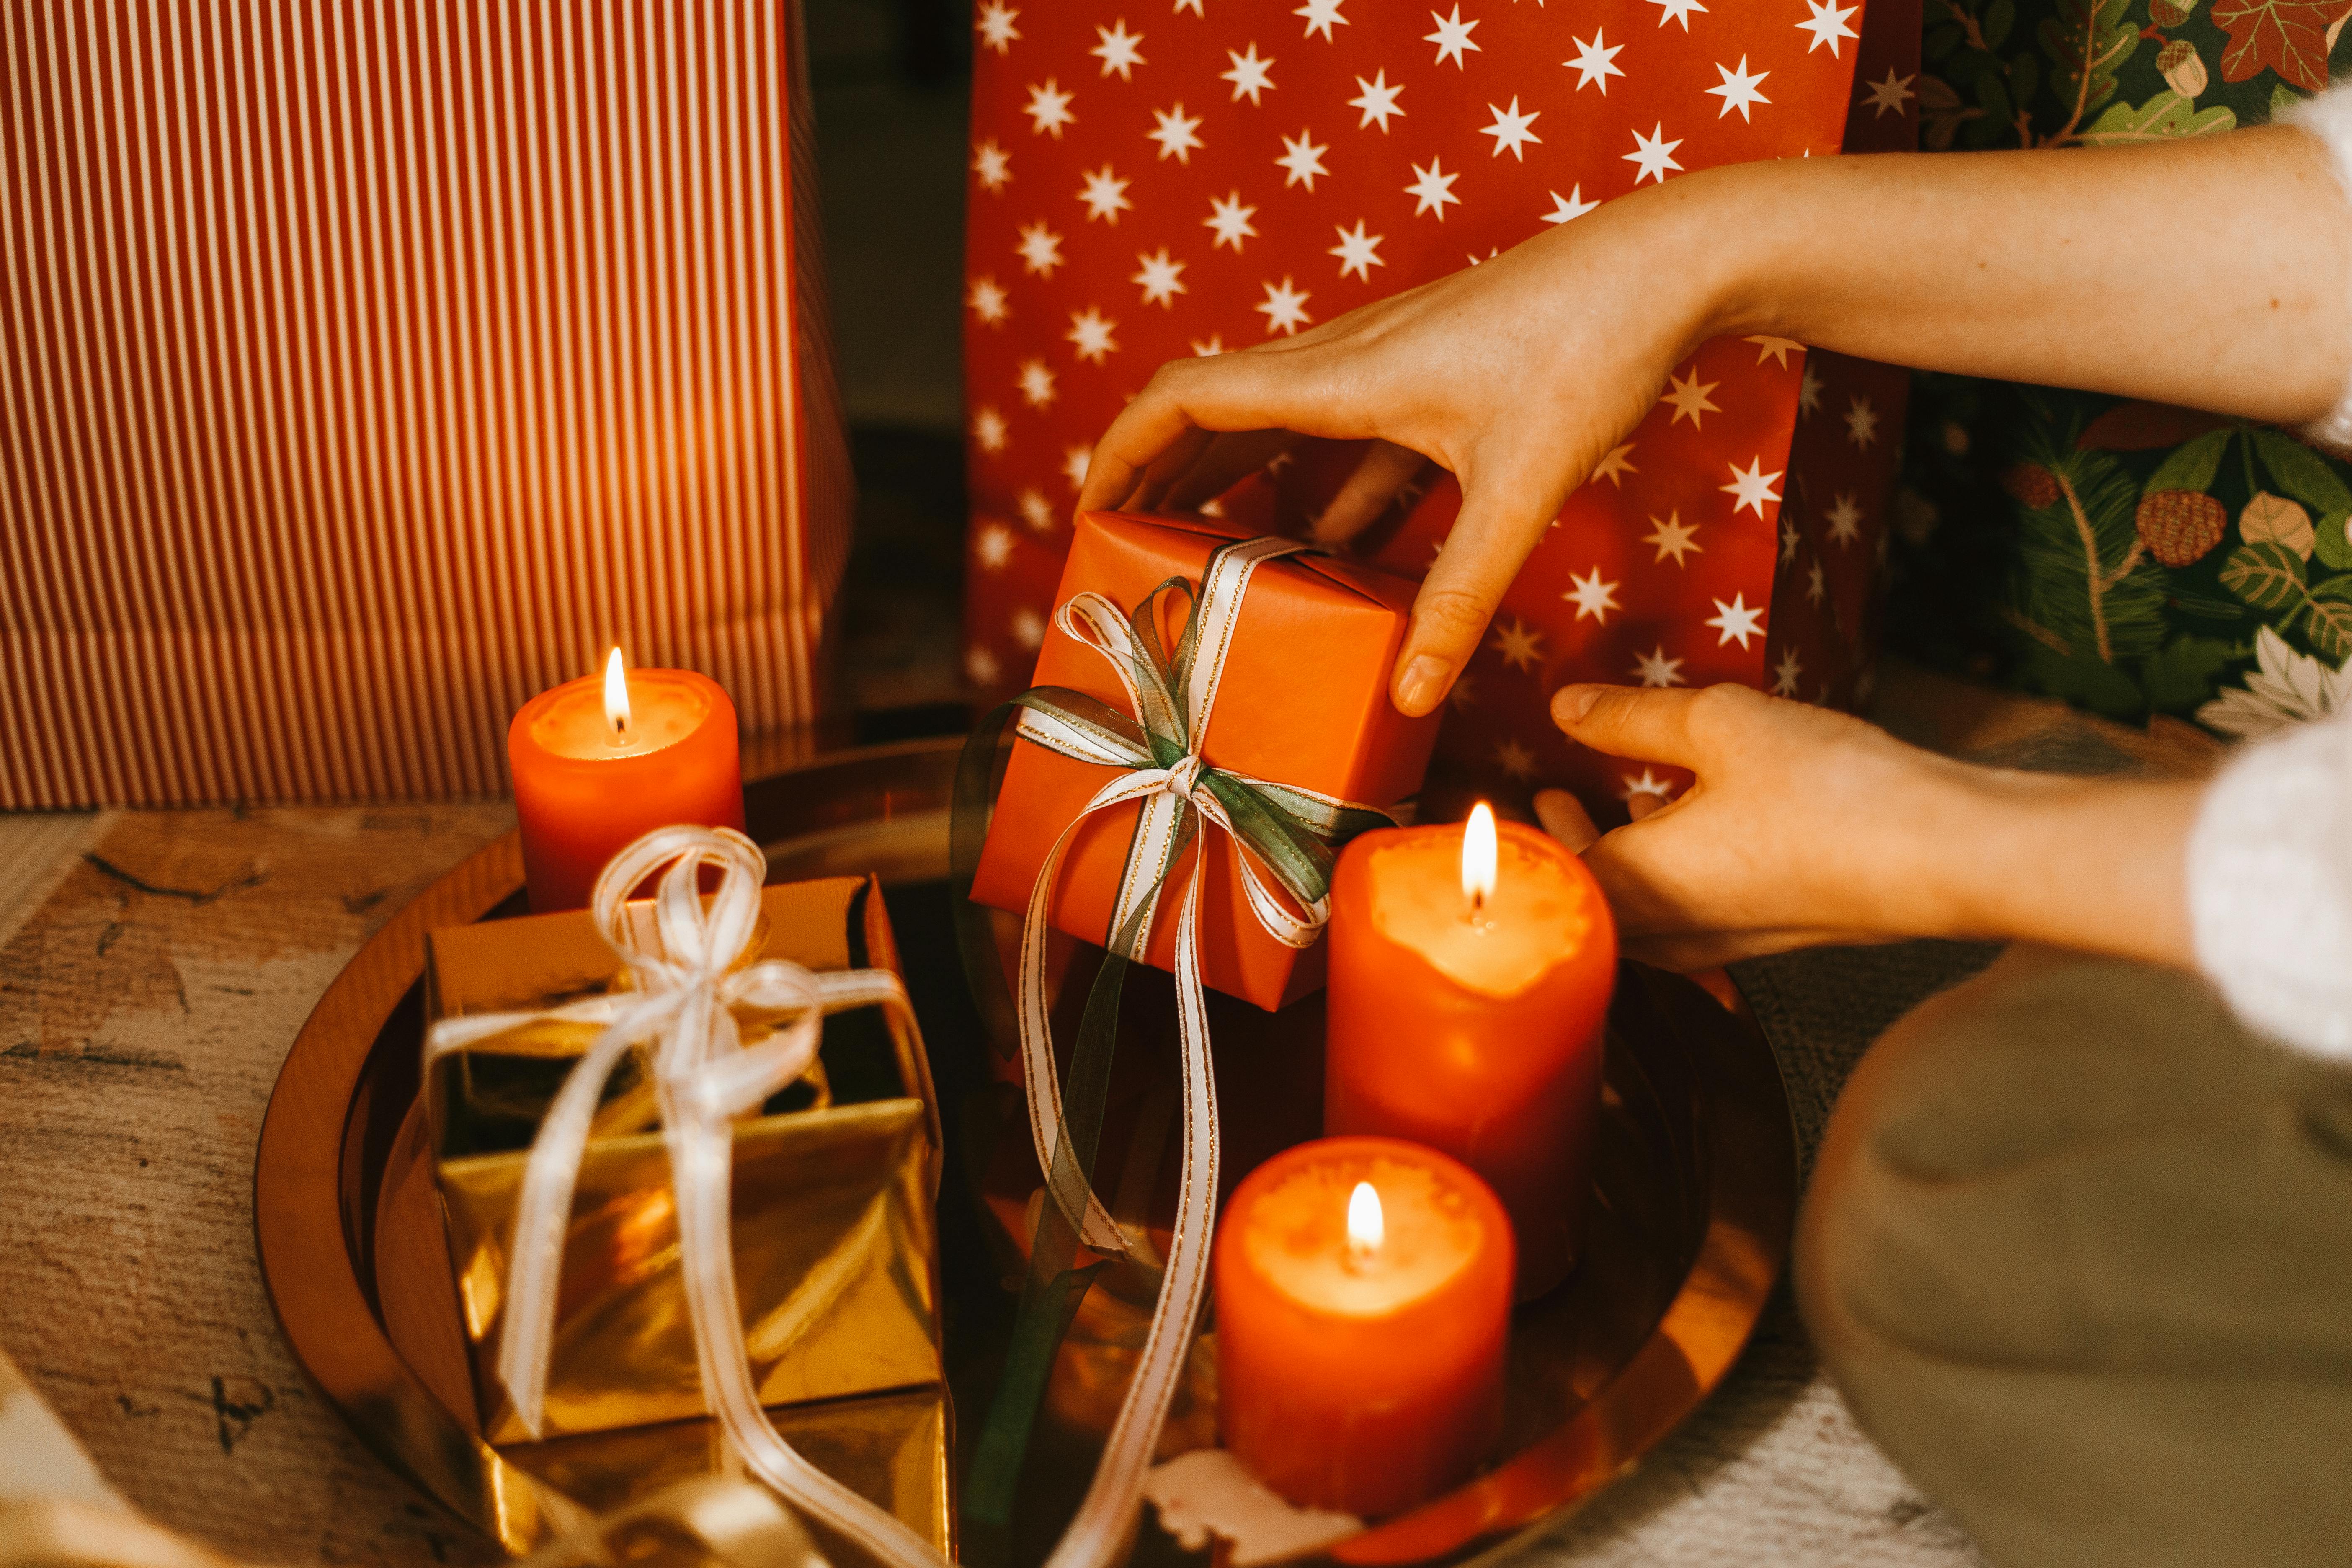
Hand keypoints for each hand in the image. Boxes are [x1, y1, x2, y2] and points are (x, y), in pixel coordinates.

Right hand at [1075, 182, 1734, 716]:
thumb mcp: (1519, 490)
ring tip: (1208, 561)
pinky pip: (1348, 437)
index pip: (1185, 398)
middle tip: (1125, 551)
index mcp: (1341, 377)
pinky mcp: (1431, 374)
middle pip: (1212, 411)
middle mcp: (1346, 359)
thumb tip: (1409, 693)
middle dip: (1158, 479)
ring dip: (1233, 485)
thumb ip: (1460, 597)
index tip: (1086, 515)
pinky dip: (1322, 491)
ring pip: (1277, 424)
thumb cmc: (1591, 352)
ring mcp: (1387, 362)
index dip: (1120, 451)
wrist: (1666, 265)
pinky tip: (1334, 554)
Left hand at [1532, 682, 2203, 971]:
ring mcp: (1720, 944)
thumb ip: (1631, 717)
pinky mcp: (1768, 937)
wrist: (1942, 857)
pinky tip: (1697, 828)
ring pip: (1639, 916)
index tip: (1511, 800)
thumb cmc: (1828, 793)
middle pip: (1585, 904)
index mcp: (1633, 887)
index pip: (1542, 876)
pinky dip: (1672, 877)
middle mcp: (1666, 933)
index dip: (1522, 838)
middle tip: (1556, 799)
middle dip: (1566, 851)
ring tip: (1622, 803)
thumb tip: (1566, 708)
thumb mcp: (1717, 724)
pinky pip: (1691, 918)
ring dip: (1620, 863)